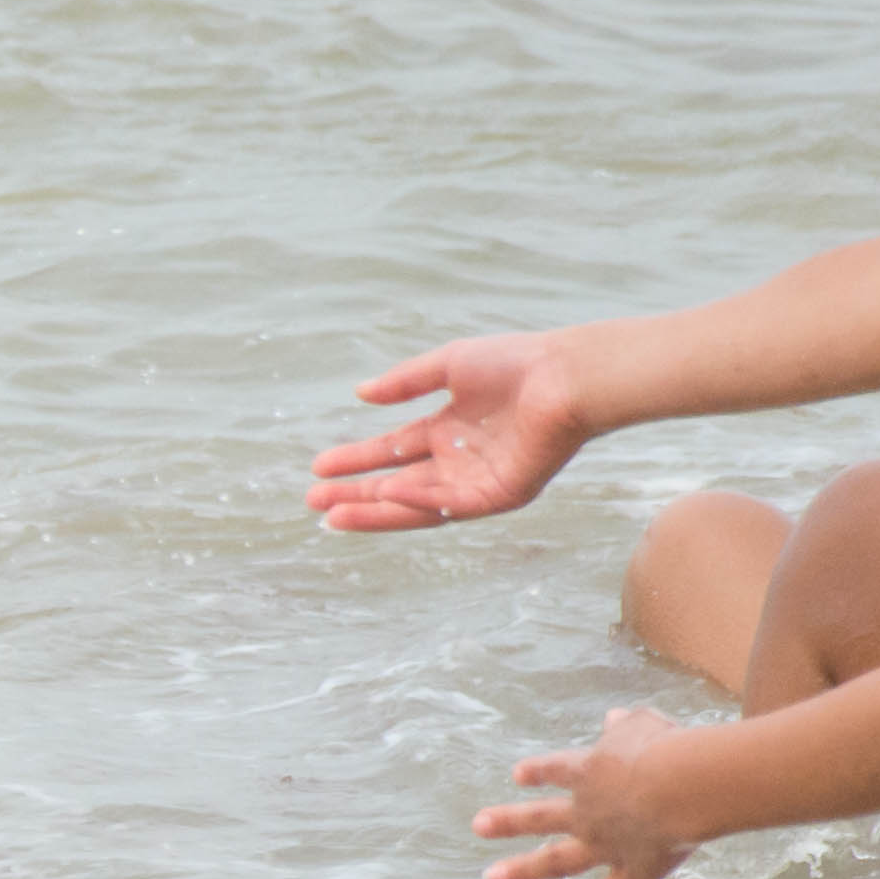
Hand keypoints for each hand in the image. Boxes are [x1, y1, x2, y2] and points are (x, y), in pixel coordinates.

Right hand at [309, 332, 597, 529]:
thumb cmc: (516, 362)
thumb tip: (360, 395)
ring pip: (416, 503)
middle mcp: (459, 461)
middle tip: (313, 502)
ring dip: (375, 510)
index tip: (318, 468)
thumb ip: (405, 382)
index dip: (355, 460)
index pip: (392, 453)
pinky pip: (451, 504)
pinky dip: (418, 501)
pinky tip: (387, 493)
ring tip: (333, 516)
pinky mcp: (500, 495)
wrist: (566, 376)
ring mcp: (478, 481)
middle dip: (355, 493)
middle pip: (396, 485)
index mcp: (448, 430)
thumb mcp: (449, 365)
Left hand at [473, 705, 693, 878]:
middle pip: (540, 818)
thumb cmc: (667, 747)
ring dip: (522, 870)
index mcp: (589, 771)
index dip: (538, 771)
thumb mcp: (644, 725)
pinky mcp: (632, 874)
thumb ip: (626, 726)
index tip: (517, 775)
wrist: (680, 787)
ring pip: (556, 862)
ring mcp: (604, 846)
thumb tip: (615, 719)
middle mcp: (587, 812)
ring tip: (491, 878)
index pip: (556, 769)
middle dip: (507, 822)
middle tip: (477, 825)